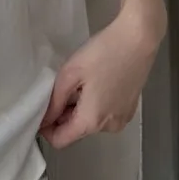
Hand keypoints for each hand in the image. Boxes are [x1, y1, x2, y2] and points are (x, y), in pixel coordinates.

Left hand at [40, 5, 165, 147]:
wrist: (138, 38)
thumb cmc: (103, 53)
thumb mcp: (70, 74)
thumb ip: (54, 102)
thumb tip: (44, 120)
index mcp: (91, 121)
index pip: (60, 140)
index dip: (45, 128)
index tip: (40, 110)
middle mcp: (109, 127)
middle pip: (76, 131)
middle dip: (62, 115)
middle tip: (60, 88)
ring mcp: (122, 119)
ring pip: (90, 122)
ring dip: (79, 109)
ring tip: (80, 82)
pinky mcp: (130, 109)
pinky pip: (105, 115)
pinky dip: (95, 105)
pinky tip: (96, 83)